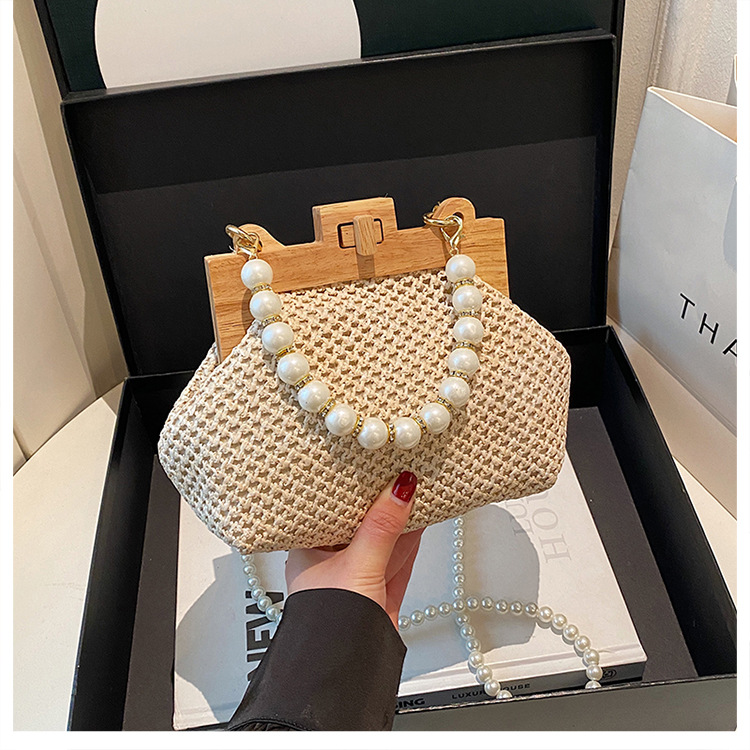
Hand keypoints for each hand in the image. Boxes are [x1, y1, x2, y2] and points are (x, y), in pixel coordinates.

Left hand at [285, 471, 422, 629]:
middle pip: (359, 523)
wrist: (344, 673)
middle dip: (381, 502)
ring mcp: (356, 578)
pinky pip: (396, 560)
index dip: (352, 487)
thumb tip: (399, 489)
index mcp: (308, 550)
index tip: (372, 466)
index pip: (331, 508)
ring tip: (416, 488)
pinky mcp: (378, 594)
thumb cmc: (327, 624)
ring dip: (399, 519)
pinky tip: (421, 520)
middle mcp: (330, 563)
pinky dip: (410, 541)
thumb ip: (382, 526)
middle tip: (398, 473)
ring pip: (382, 541)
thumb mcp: (358, 563)